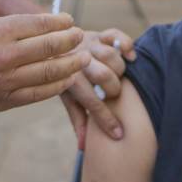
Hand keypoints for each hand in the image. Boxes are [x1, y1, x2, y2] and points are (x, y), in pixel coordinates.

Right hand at [0, 13, 89, 114]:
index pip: (40, 24)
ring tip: (83, 58)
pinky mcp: (4, 101)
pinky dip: (57, 85)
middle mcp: (3, 56)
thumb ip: (11, 27)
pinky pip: (40, 94)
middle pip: (50, 47)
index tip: (69, 21)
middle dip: (71, 40)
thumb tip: (45, 25)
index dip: (60, 22)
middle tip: (80, 36)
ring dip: (72, 64)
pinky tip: (67, 78)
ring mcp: (5, 81)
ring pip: (50, 72)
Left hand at [60, 28, 136, 149]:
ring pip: (112, 57)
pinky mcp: (99, 33)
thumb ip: (77, 119)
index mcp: (69, 79)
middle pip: (105, 76)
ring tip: (116, 75)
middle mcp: (79, 60)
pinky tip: (130, 56)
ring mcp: (89, 44)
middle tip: (113, 93)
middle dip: (113, 88)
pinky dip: (126, 45)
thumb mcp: (67, 97)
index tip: (119, 134)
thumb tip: (83, 147)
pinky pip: (117, 35)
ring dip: (118, 68)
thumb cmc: (64, 76)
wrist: (52, 45)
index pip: (91, 103)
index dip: (106, 120)